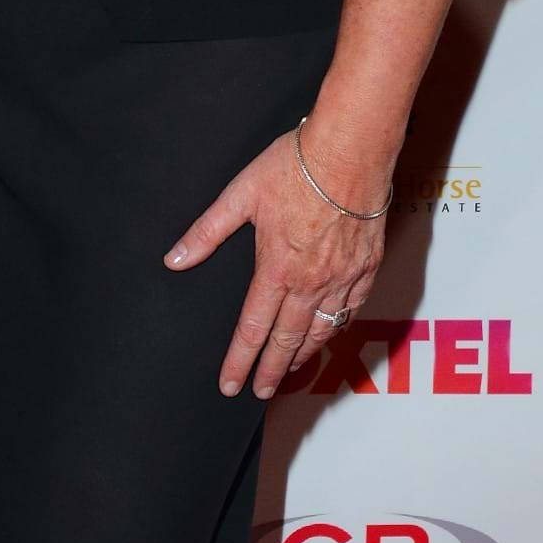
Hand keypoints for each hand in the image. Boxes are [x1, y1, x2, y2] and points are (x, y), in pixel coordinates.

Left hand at [166, 131, 385, 399]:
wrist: (351, 150)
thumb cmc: (296, 166)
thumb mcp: (241, 195)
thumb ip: (207, 232)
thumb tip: (175, 259)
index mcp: (275, 268)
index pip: (253, 328)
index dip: (239, 360)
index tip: (230, 385)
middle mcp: (310, 282)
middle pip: (288, 340)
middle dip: (272, 370)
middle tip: (261, 392)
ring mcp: (342, 278)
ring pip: (321, 330)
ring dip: (303, 354)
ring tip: (290, 371)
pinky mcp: (367, 267)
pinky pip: (350, 309)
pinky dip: (336, 327)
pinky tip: (328, 332)